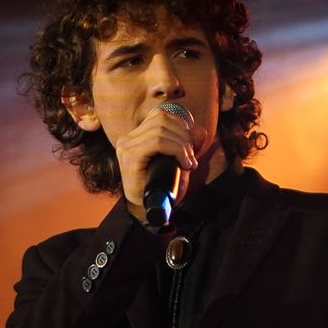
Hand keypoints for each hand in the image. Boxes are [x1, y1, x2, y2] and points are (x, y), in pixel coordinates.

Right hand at [113, 106, 206, 222]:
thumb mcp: (179, 161)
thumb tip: (201, 130)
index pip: (160, 116)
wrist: (151, 211)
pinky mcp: (130, 157)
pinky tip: (184, 163)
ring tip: (189, 162)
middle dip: (184, 136)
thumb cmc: (163, 187)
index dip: (181, 126)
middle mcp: (127, 139)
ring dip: (182, 145)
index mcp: (135, 137)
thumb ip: (188, 145)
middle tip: (191, 157)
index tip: (190, 146)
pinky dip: (176, 150)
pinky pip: (157, 142)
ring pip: (161, 130)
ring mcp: (126, 147)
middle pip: (162, 120)